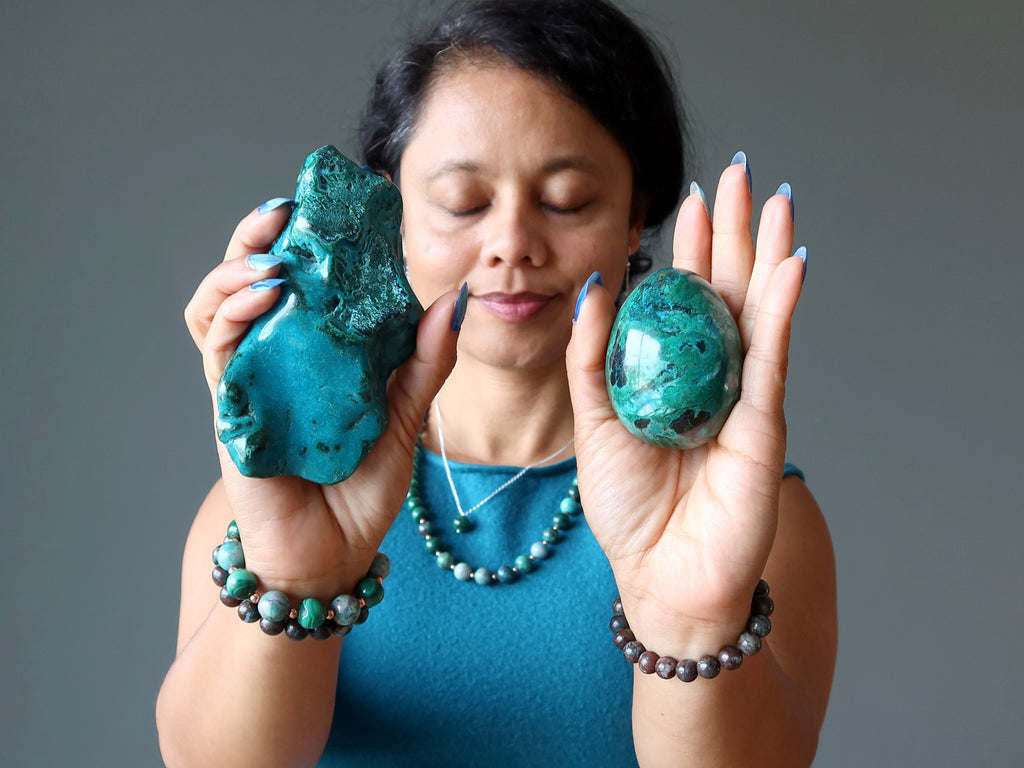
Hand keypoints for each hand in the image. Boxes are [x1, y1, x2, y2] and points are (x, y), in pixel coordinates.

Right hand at [183, 200, 461, 594]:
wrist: (333, 554)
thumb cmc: (363, 488)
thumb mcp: (406, 416)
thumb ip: (425, 361)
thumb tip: (456, 301)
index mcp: (314, 355)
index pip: (298, 283)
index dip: (304, 241)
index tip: (329, 207)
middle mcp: (274, 360)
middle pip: (246, 282)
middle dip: (255, 239)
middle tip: (282, 211)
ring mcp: (247, 383)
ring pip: (216, 308)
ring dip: (234, 271)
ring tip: (270, 254)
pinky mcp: (230, 410)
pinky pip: (217, 352)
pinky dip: (232, 314)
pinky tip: (264, 293)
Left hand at [566, 158, 804, 651]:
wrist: (660, 576)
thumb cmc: (629, 507)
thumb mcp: (593, 420)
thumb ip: (591, 355)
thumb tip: (594, 283)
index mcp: (674, 371)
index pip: (685, 296)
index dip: (690, 246)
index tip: (690, 196)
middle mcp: (714, 375)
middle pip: (728, 289)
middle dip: (734, 232)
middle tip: (739, 174)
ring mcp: (744, 395)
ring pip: (759, 311)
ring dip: (768, 254)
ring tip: (774, 200)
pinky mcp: (764, 423)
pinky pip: (774, 357)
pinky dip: (783, 310)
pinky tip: (790, 265)